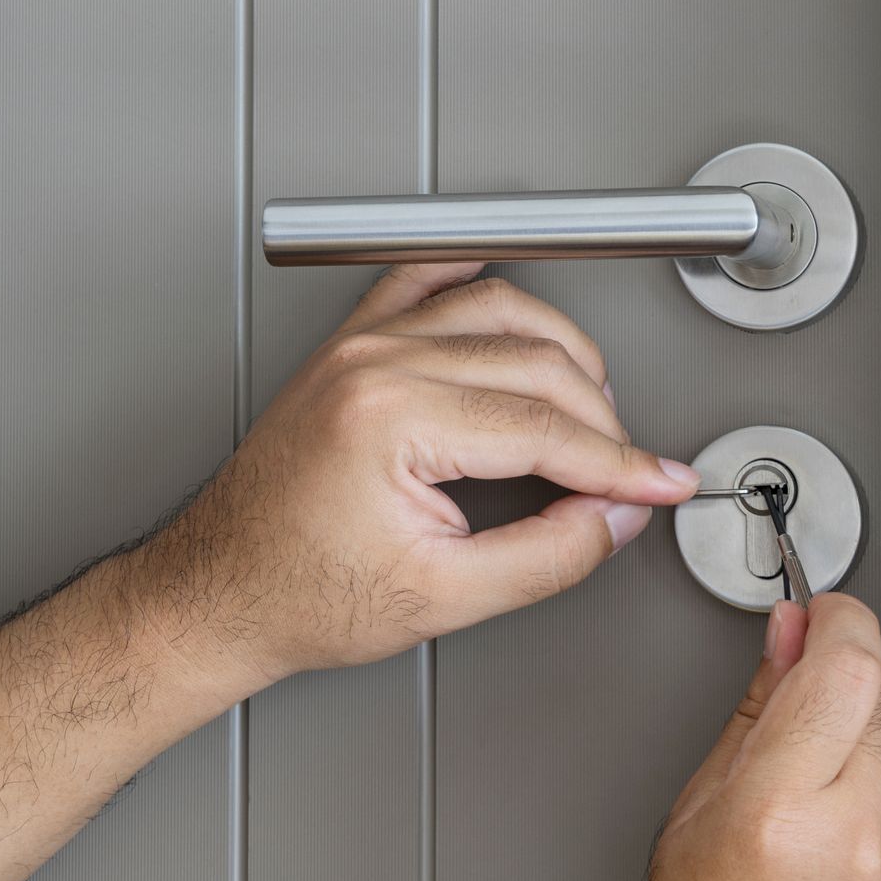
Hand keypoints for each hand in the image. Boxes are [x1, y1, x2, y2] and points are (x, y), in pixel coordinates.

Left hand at [133, 262, 699, 690]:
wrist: (219, 592)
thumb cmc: (298, 595)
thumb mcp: (443, 600)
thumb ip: (548, 556)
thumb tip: (613, 517)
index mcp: (393, 419)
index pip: (547, 427)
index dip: (622, 465)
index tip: (661, 485)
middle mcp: (375, 363)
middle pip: (538, 360)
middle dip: (603, 421)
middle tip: (627, 475)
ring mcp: (360, 346)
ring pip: (500, 307)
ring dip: (562, 353)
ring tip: (591, 413)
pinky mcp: (349, 347)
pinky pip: (427, 280)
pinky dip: (481, 284)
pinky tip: (514, 305)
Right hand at [635, 595, 880, 880]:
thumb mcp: (690, 831)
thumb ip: (749, 723)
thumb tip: (783, 645)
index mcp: (781, 814)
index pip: (845, 662)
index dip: (835, 619)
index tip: (818, 614)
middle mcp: (861, 835)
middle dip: (845, 672)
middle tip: (803, 693)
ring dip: (870, 727)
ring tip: (815, 779)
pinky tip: (845, 827)